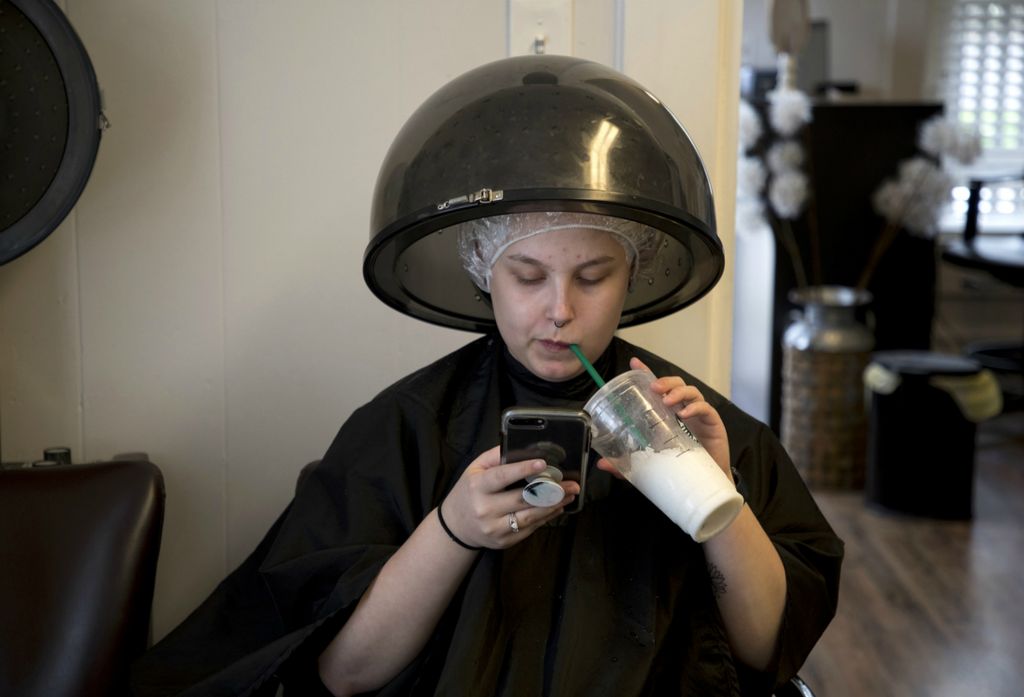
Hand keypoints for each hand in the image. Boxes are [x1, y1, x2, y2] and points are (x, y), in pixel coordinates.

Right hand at [441, 445, 579, 548]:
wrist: (456, 526)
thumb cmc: (469, 492)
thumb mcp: (475, 469)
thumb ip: (496, 456)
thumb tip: (522, 446)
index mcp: (477, 486)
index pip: (502, 476)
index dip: (523, 469)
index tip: (543, 463)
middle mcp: (485, 509)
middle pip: (523, 499)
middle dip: (551, 491)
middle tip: (571, 484)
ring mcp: (494, 528)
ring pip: (530, 516)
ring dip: (554, 505)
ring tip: (570, 495)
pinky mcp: (504, 541)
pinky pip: (530, 528)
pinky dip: (546, 517)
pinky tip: (557, 507)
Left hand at [595, 357, 732, 480]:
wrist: (703, 485)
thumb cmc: (679, 467)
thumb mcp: (650, 464)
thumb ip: (628, 463)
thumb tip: (602, 464)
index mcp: (668, 413)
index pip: (658, 388)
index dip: (647, 373)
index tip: (634, 363)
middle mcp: (683, 410)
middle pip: (676, 384)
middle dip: (665, 381)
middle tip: (654, 387)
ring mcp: (699, 416)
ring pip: (692, 391)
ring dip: (679, 392)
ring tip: (667, 400)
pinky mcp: (713, 424)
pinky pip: (706, 409)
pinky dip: (696, 407)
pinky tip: (684, 414)